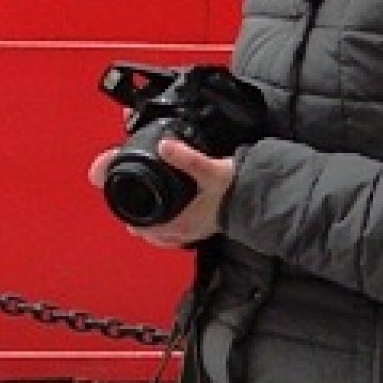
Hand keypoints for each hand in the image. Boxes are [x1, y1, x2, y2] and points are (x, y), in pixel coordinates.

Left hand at [88, 139, 235, 247]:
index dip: (132, 219)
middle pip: (153, 234)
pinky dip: (168, 229)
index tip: (122, 208)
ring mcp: (195, 232)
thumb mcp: (209, 170)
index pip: (146, 228)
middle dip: (140, 223)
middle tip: (129, 209)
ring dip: (153, 228)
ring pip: (165, 237)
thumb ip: (186, 158)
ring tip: (143, 216)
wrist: (260, 198)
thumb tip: (164, 145)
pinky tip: (169, 218)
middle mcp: (186, 232)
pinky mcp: (204, 228)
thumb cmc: (236, 189)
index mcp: (181, 222)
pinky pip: (178, 234)